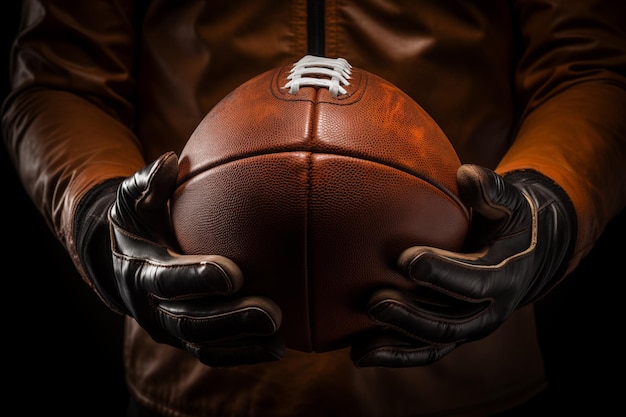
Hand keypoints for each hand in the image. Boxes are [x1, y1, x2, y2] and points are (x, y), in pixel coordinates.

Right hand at [76, 152, 283, 366]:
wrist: (119, 262)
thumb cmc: (137, 222)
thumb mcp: (133, 199)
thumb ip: (148, 182)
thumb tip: (169, 161)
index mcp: (139, 271)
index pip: (166, 280)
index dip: (197, 279)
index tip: (233, 274)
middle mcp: (151, 307)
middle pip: (190, 321)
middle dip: (231, 320)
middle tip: (271, 313)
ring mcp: (168, 327)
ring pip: (203, 343)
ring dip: (242, 343)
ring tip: (280, 339)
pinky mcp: (185, 337)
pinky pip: (214, 352)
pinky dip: (243, 353)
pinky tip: (280, 347)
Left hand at [350, 164, 575, 366]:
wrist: (527, 256)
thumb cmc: (511, 221)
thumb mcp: (512, 201)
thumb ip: (493, 190)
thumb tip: (467, 174)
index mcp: (506, 276)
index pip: (475, 279)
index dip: (443, 273)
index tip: (407, 260)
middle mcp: (490, 310)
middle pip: (449, 321)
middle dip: (411, 314)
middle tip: (374, 302)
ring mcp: (470, 326)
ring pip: (433, 341)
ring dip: (397, 341)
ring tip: (360, 343)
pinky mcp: (453, 333)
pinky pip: (424, 350)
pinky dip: (394, 354)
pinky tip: (361, 354)